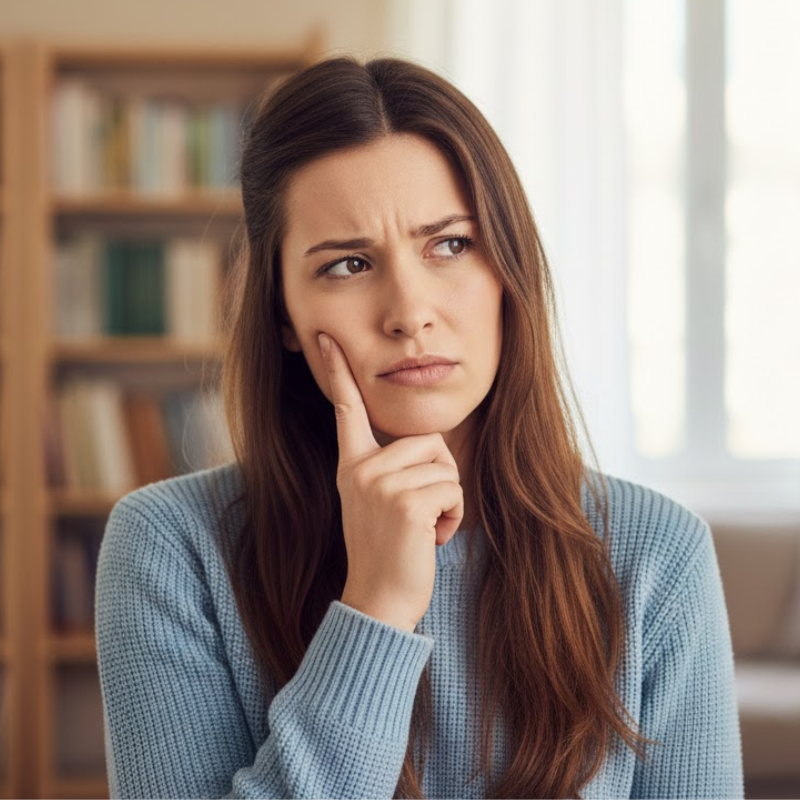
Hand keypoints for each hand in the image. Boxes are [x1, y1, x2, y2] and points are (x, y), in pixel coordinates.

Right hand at [318, 333, 463, 632]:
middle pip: (429, 440)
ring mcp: (380, 484)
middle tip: (425, 511)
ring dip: (449, 499)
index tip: (325, 338)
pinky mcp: (406, 502)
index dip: (339, 372)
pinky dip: (454, 515)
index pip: (346, 410)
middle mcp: (361, 469)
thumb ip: (393, 470)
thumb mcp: (379, 504)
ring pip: (446, 466)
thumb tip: (432, 443)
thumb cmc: (388, 553)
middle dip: (442, 473)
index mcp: (352, 466)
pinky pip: (453, 488)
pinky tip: (432, 538)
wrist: (378, 602)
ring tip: (425, 528)